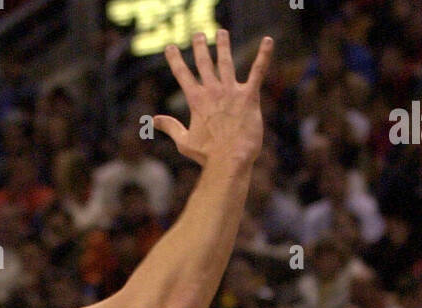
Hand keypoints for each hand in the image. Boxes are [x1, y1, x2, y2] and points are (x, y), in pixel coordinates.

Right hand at [153, 30, 272, 170]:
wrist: (230, 160)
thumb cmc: (207, 155)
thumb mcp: (184, 142)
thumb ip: (170, 127)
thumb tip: (153, 120)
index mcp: (196, 100)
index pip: (183, 74)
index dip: (175, 59)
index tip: (170, 47)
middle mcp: (213, 91)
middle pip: (204, 62)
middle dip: (200, 47)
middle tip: (198, 35)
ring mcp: (231, 91)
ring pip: (226, 62)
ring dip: (223, 45)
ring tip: (221, 33)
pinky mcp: (249, 96)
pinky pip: (257, 71)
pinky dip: (263, 55)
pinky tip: (268, 41)